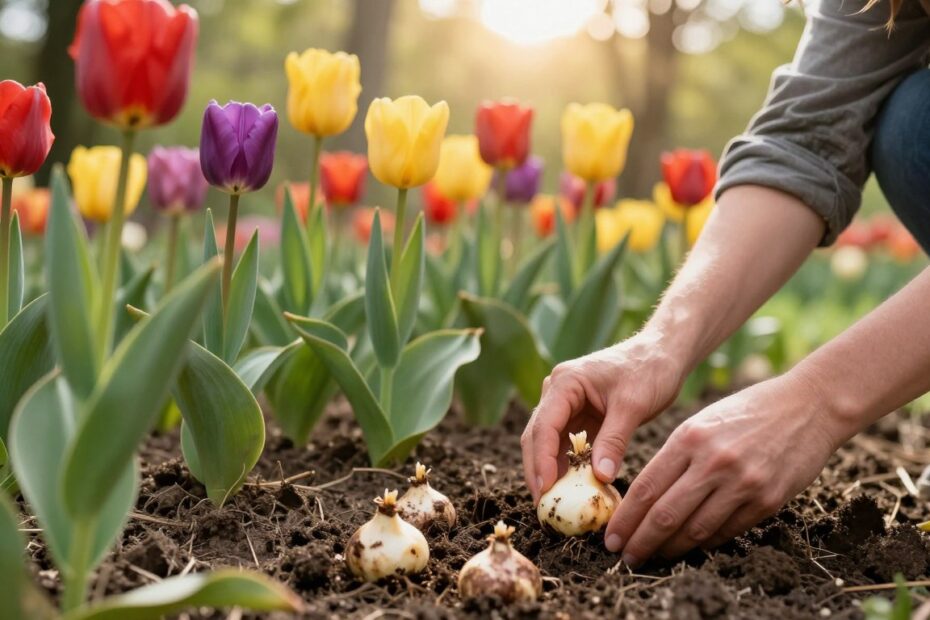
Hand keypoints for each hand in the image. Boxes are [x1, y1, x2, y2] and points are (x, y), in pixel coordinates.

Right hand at [521, 332, 685, 504]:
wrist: (662, 354)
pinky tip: (572, 488)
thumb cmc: (649, 370)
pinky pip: (565, 445)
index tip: (546, 490)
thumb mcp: (632, 406)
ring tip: (554, 503)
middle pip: (537, 436)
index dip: (542, 460)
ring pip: (547, 443)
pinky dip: (567, 465)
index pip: (544, 426)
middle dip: (538, 470)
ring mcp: (566, 404)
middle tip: (543, 505)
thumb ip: (614, 441)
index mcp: (565, 382)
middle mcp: (558, 392)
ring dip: (550, 470)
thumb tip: (600, 479)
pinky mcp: (578, 416)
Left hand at [605, 370, 840, 564]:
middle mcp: (713, 462)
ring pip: (696, 530)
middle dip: (641, 541)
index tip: (611, 537)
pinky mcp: (768, 500)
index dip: (626, 518)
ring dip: (671, 548)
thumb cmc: (747, 412)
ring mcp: (743, 483)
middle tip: (625, 557)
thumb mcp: (702, 422)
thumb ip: (675, 456)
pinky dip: (705, 542)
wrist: (808, 406)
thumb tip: (646, 497)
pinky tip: (691, 545)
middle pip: (665, 515)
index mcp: (689, 438)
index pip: (646, 488)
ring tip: (655, 555)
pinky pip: (728, 531)